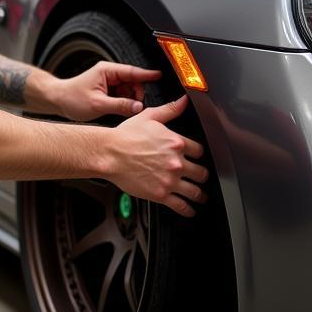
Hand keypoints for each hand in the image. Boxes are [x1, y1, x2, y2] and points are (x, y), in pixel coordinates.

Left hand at [50, 61, 161, 120]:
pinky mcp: (107, 91)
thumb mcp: (98, 104)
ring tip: (123, 110)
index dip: (147, 74)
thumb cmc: (72, 98)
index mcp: (107, 71)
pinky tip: (119, 110)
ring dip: (129, 100)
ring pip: (128, 90)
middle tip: (135, 107)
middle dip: (136, 94)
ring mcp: (108, 82)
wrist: (58, 101)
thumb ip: (120, 106)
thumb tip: (138, 107)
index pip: (132, 72)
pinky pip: (122, 96)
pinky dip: (124, 103)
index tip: (159, 75)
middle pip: (133, 82)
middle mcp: (109, 74)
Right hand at [107, 96, 207, 216]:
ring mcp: (170, 180)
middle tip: (201, 178)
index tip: (197, 158)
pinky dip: (188, 210)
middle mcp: (176, 162)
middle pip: (201, 172)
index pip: (199, 151)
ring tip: (201, 197)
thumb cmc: (125, 137)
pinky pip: (181, 205)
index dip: (199, 155)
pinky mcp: (161, 194)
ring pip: (195, 191)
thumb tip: (183, 101)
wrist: (110, 154)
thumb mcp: (149, 117)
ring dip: (200, 195)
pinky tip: (190, 210)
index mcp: (176, 143)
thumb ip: (170, 110)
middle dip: (202, 175)